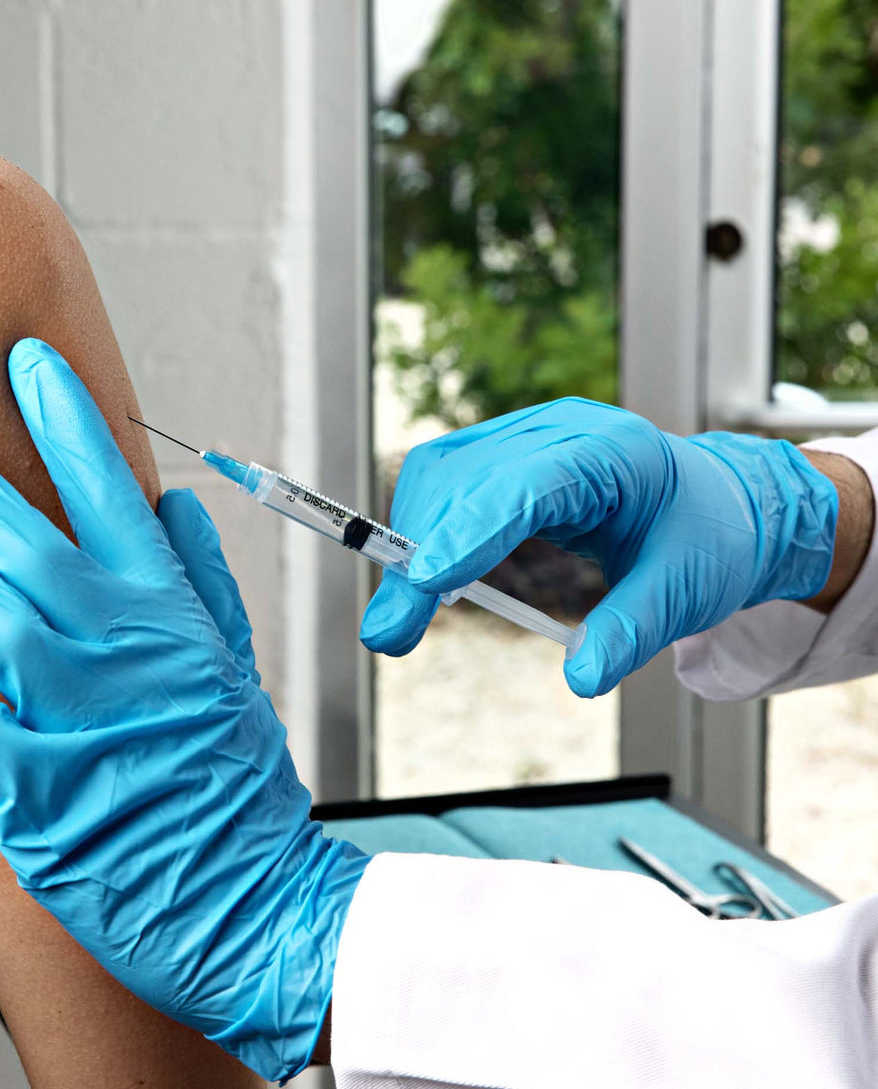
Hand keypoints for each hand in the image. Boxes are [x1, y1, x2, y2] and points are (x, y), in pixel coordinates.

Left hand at [0, 338, 367, 1082]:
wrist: (246, 902)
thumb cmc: (237, 786)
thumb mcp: (238, 670)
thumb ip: (204, 581)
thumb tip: (177, 506)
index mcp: (173, 616)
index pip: (113, 494)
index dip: (67, 422)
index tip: (26, 364)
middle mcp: (121, 651)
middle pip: (25, 537)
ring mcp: (74, 715)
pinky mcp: (32, 785)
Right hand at [359, 398, 837, 696]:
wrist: (719, 505)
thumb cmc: (705, 539)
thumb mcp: (684, 592)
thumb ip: (631, 631)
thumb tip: (582, 680)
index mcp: (614, 452)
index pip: (525, 483)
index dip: (470, 529)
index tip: (425, 581)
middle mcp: (560, 431)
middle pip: (465, 477)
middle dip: (419, 553)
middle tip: (391, 634)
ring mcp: (528, 436)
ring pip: (441, 473)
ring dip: (412, 541)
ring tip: (401, 616)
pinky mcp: (505, 454)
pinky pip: (446, 479)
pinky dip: (426, 529)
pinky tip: (423, 577)